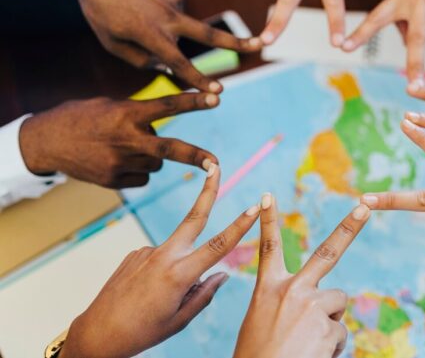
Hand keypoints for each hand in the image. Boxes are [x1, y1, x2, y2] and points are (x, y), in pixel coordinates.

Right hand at [20, 93, 219, 187]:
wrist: (46, 143)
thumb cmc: (82, 117)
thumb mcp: (109, 105)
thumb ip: (138, 114)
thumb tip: (162, 127)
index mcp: (126, 113)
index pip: (167, 105)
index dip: (194, 101)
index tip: (217, 97)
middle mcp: (126, 139)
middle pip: (170, 149)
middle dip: (196, 156)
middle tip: (216, 163)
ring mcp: (119, 162)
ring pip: (157, 163)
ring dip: (152, 155)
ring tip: (127, 146)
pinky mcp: (114, 181)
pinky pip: (143, 177)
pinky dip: (138, 170)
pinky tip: (118, 161)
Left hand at [56, 0, 260, 92]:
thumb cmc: (99, 8)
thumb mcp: (111, 42)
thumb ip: (140, 60)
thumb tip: (165, 64)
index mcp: (150, 33)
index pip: (179, 63)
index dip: (199, 80)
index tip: (218, 92)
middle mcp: (168, 16)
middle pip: (209, 35)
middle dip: (236, 43)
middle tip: (261, 45)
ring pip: (179, 23)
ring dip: (164, 24)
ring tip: (135, 10)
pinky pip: (173, 6)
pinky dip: (162, 9)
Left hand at [60, 168, 260, 357]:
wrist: (97, 333)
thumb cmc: (142, 332)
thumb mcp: (180, 320)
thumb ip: (205, 294)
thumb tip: (223, 274)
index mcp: (179, 275)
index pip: (219, 245)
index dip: (240, 225)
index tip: (254, 207)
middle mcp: (164, 256)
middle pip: (194, 217)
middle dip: (208, 189)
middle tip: (215, 164)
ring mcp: (147, 252)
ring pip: (178, 250)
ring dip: (180, 266)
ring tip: (156, 300)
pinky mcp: (135, 253)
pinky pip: (160, 258)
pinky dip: (162, 272)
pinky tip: (146, 293)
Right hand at [234, 194, 370, 357]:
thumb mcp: (260, 322)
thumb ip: (287, 305)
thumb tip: (322, 306)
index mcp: (267, 289)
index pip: (268, 247)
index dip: (268, 220)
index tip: (267, 197)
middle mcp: (291, 290)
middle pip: (327, 252)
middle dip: (349, 227)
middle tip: (365, 208)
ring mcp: (312, 306)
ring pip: (337, 304)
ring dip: (329, 322)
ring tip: (308, 343)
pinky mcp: (328, 326)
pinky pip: (340, 333)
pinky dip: (331, 347)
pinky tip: (313, 356)